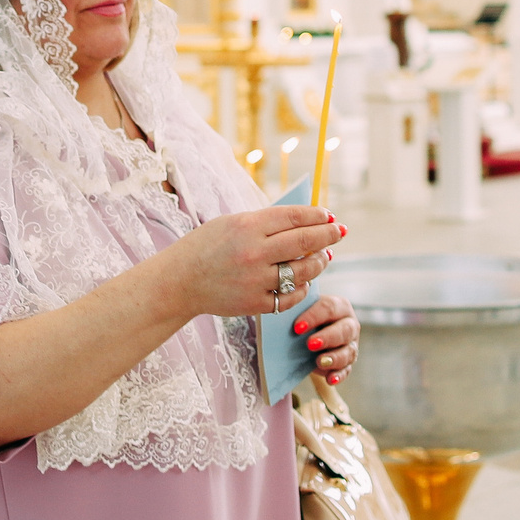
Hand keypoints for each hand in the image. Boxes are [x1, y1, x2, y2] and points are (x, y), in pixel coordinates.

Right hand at [162, 206, 346, 321]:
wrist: (179, 281)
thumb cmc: (206, 247)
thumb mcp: (231, 223)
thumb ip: (264, 222)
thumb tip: (302, 221)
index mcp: (248, 226)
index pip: (294, 217)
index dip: (317, 216)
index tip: (329, 216)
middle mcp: (254, 252)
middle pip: (304, 241)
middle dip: (328, 235)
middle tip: (340, 232)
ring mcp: (256, 280)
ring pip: (303, 271)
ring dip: (319, 263)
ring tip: (324, 257)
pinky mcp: (255, 303)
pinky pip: (291, 296)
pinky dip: (302, 288)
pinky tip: (305, 281)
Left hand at [291, 292, 360, 384]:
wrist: (309, 334)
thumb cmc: (305, 319)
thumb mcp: (301, 313)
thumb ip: (296, 313)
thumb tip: (280, 319)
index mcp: (339, 306)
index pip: (329, 308)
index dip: (313, 317)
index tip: (297, 328)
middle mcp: (349, 325)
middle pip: (344, 330)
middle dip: (327, 337)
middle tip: (310, 344)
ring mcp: (351, 345)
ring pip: (348, 352)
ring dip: (334, 358)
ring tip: (319, 362)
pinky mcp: (347, 363)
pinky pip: (346, 370)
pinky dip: (338, 375)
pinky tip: (330, 379)